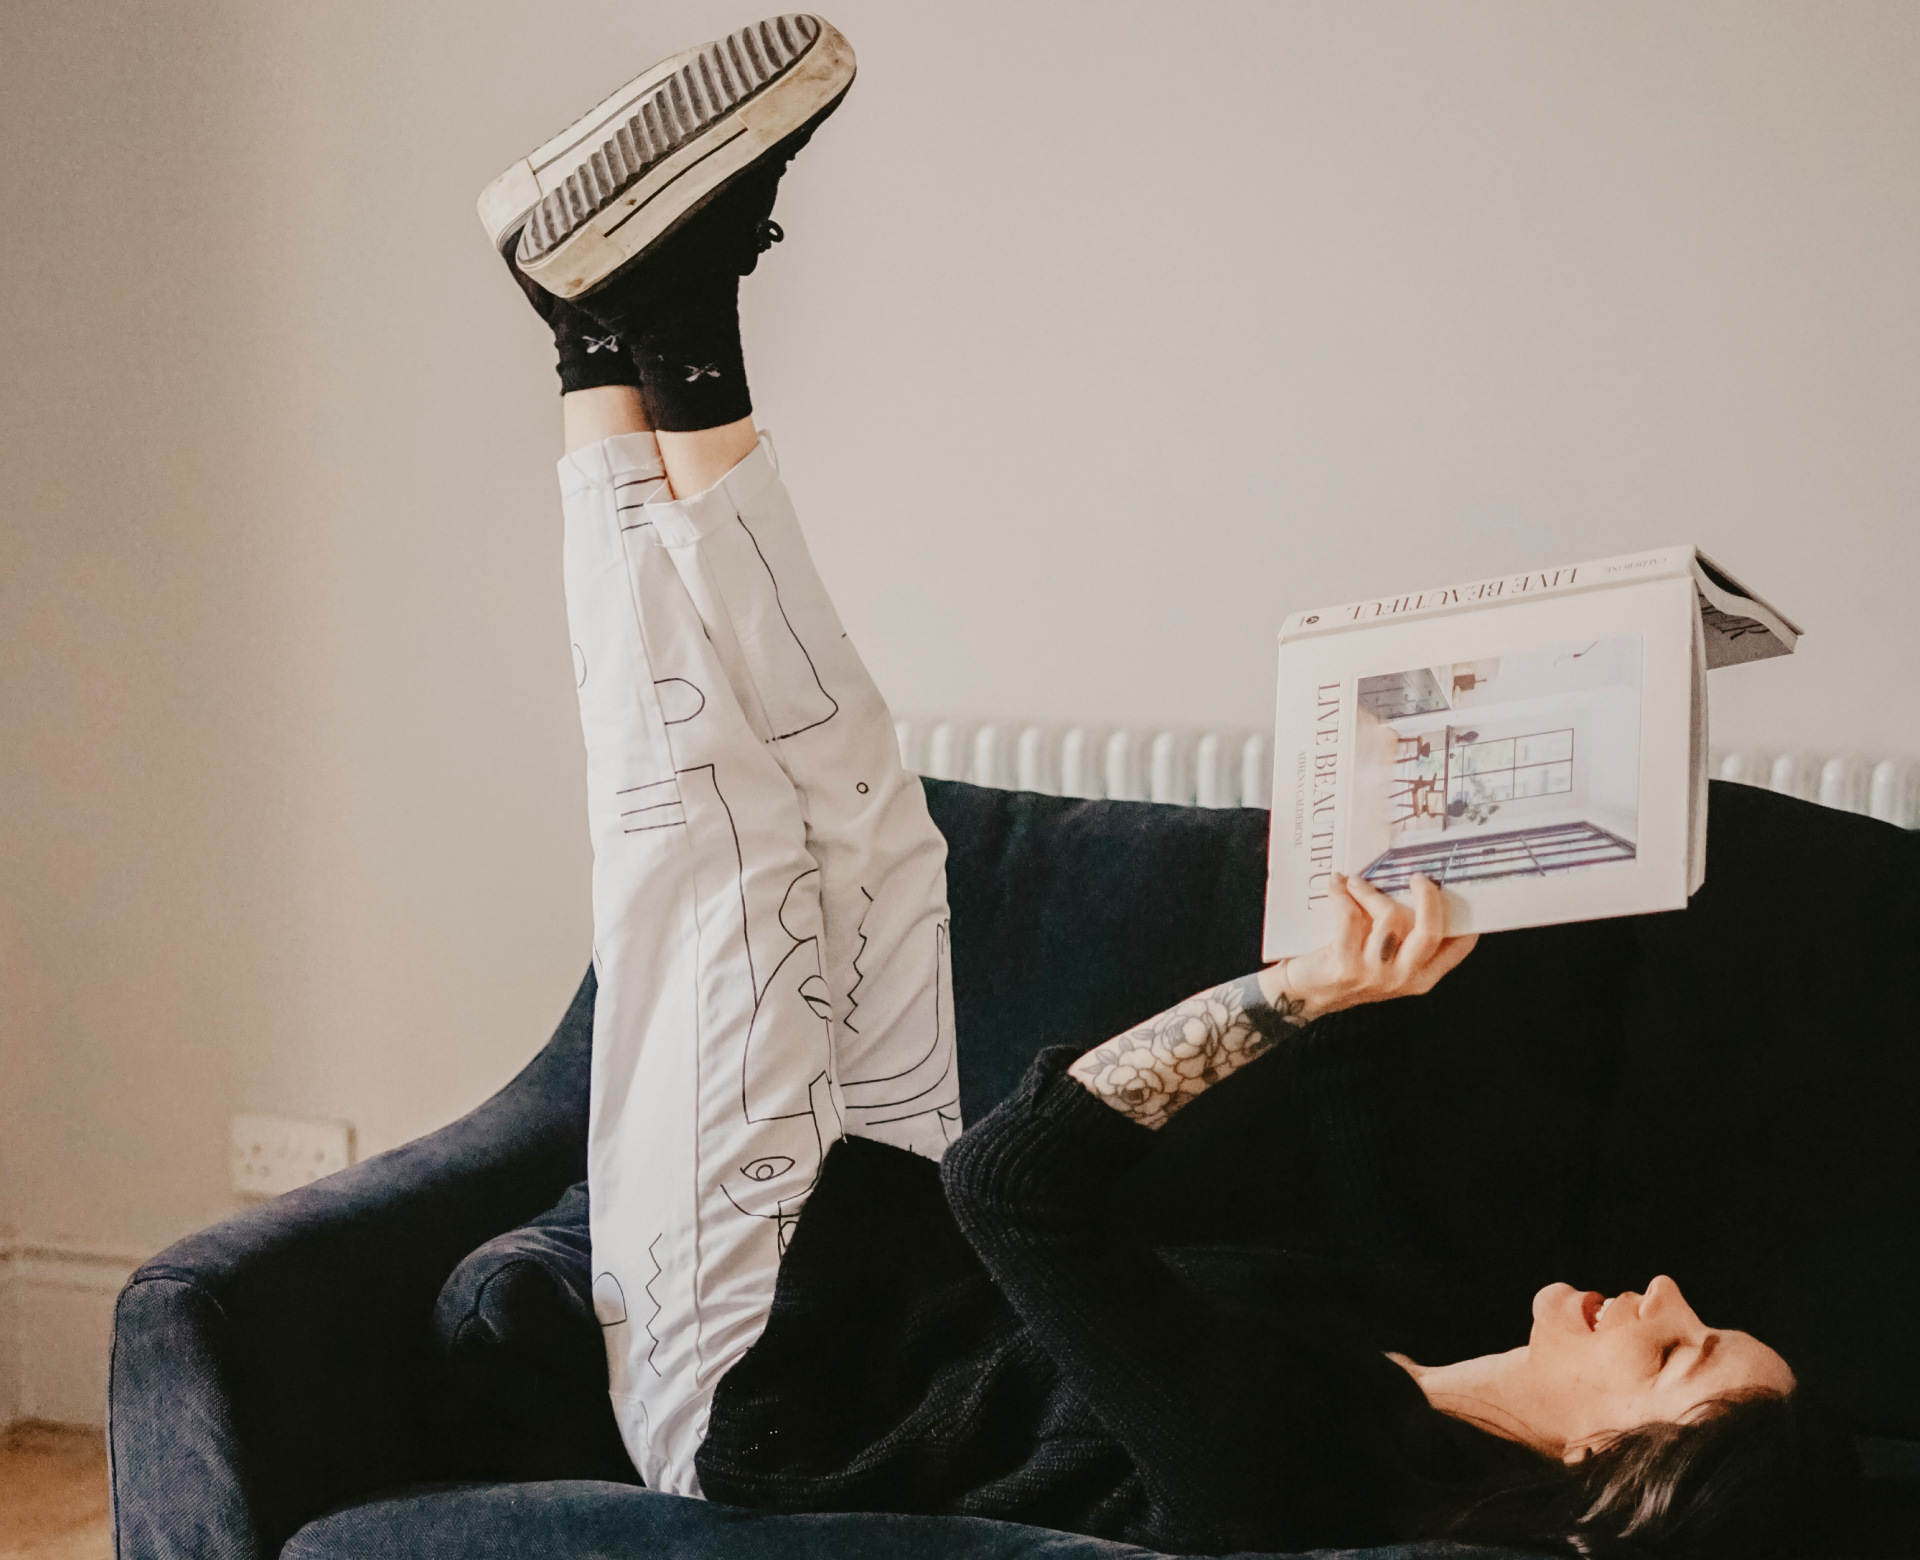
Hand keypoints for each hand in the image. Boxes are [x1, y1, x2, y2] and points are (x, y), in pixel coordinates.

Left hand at [1262, 872, 1476, 1019]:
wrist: (1305, 994)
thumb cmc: (1349, 968)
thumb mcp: (1386, 962)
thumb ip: (1405, 938)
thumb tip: (1417, 889)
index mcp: (1421, 977)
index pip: (1457, 948)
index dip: (1464, 917)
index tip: (1457, 888)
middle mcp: (1404, 978)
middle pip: (1430, 931)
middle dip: (1427, 897)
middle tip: (1417, 877)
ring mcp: (1376, 974)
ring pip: (1390, 917)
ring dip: (1370, 891)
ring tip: (1356, 882)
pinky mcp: (1346, 965)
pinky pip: (1351, 916)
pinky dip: (1342, 895)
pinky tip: (1337, 886)